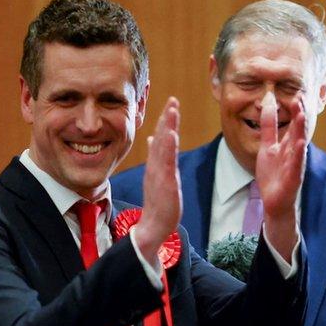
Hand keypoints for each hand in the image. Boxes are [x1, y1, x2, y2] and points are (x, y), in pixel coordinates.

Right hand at [133, 97, 181, 263]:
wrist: (152, 225)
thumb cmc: (158, 203)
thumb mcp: (158, 177)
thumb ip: (157, 157)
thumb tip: (153, 138)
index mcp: (156, 164)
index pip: (161, 138)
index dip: (166, 120)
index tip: (171, 103)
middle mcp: (156, 166)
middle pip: (162, 138)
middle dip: (167, 118)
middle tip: (172, 100)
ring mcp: (159, 174)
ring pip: (163, 147)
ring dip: (167, 127)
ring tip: (171, 110)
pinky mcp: (164, 183)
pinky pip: (165, 162)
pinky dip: (167, 147)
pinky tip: (169, 134)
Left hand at [255, 91, 303, 261]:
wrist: (274, 202)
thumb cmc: (273, 175)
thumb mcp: (267, 147)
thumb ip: (268, 127)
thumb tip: (267, 104)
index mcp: (288, 143)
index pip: (293, 122)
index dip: (294, 108)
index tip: (294, 91)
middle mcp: (295, 151)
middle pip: (298, 129)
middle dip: (299, 113)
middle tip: (300, 96)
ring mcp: (295, 164)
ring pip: (300, 143)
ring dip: (301, 129)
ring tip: (302, 114)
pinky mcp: (293, 177)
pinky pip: (296, 163)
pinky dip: (298, 153)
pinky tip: (300, 143)